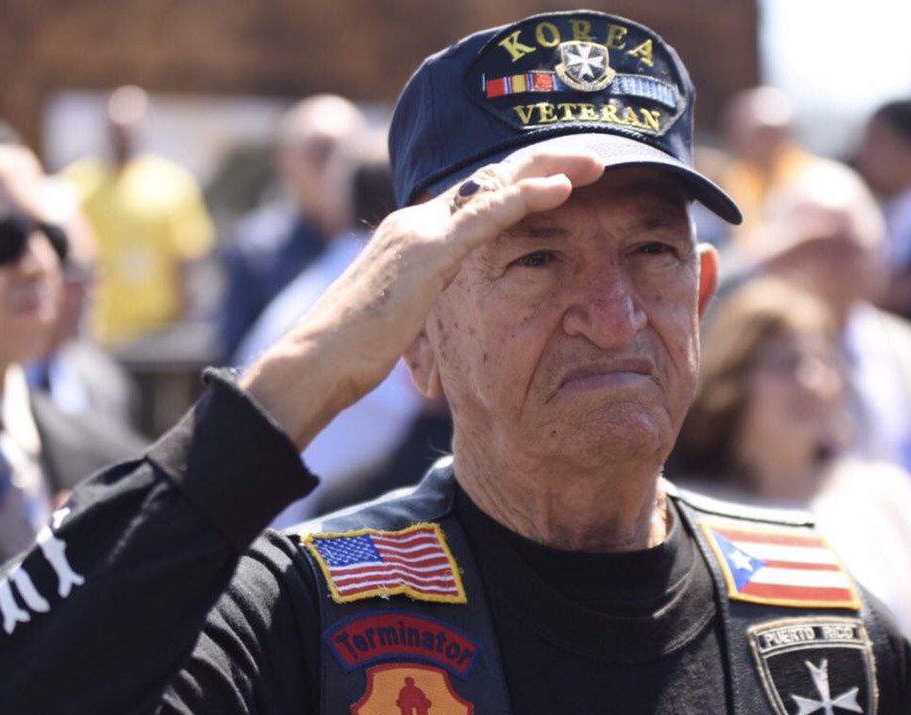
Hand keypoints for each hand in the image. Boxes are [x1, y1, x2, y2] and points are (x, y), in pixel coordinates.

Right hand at [242, 148, 604, 448]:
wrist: (315, 361)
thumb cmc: (350, 355)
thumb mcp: (401, 323)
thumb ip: (426, 309)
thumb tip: (442, 328)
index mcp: (412, 237)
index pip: (475, 197)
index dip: (520, 184)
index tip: (562, 180)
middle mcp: (416, 222)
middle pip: (490, 178)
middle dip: (544, 162)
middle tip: (593, 156)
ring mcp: (421, 232)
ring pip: (496, 184)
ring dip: (549, 168)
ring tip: (595, 160)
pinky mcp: (428, 251)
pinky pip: (488, 214)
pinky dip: (528, 197)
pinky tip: (563, 188)